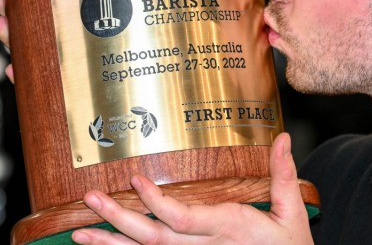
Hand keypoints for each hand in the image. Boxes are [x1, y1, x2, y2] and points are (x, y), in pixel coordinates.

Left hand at [71, 133, 312, 244]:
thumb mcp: (292, 213)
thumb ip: (283, 175)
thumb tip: (284, 138)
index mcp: (226, 228)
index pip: (182, 218)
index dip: (156, 202)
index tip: (135, 180)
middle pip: (153, 238)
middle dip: (118, 220)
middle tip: (90, 199)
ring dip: (111, 243)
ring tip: (80, 232)